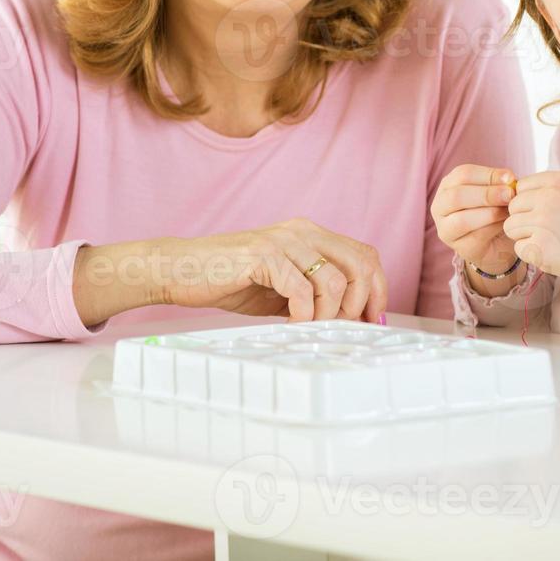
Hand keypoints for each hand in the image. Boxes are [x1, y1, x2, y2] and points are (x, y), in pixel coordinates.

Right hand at [154, 218, 387, 322]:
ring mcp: (283, 241)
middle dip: (360, 303)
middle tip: (342, 327)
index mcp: (312, 235)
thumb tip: (351, 319)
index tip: (372, 320)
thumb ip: (315, 295)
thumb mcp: (284, 288)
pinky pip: (301, 289)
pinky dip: (303, 314)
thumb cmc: (231, 281)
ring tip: (310, 328)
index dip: (378, 289)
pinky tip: (291, 324)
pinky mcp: (262, 256)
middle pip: (360, 264)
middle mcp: (303, 232)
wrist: (181, 270)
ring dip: (328, 314)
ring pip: (333, 280)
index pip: (366, 255)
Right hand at [430, 164, 520, 276]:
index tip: (510, 178)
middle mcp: (440, 206)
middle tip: (510, 194)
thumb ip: (500, 184)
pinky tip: (507, 224)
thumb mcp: (496, 191)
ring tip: (509, 210)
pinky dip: (494, 228)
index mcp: (448, 185)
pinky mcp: (460, 247)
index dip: (487, 175)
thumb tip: (509, 179)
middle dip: (487, 194)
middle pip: (457, 196)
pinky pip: (476, 237)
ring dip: (490, 213)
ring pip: (462, 220)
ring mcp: (446, 229)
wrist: (499, 240)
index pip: (462, 174)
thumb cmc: (495, 208)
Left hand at [502, 171, 559, 288]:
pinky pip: (519, 248)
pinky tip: (552, 253)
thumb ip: (549, 188)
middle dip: (525, 220)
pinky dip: (532, 254)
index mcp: (558, 180)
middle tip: (548, 230)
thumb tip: (515, 191)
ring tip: (551, 241)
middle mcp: (547, 197)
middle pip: (513, 207)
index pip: (521, 186)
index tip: (545, 213)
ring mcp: (541, 222)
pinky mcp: (539, 247)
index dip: (529, 202)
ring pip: (511, 227)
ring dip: (526, 236)